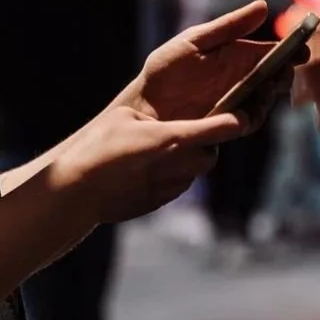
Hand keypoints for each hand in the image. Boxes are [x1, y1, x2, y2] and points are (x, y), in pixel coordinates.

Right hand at [58, 105, 243, 222]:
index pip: (218, 130)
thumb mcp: (126, 117)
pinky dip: (172, 177)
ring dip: (188, 163)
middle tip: (188, 135)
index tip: (242, 118)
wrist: (77, 191)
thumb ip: (155, 118)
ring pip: (193, 174)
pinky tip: (150, 170)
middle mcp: (175, 165)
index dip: (234, 122)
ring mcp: (167, 188)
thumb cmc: (98, 147)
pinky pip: (176, 187)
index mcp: (171, 139)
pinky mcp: (157, 203)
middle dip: (206, 146)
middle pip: (209, 156)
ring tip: (164, 152)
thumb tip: (169, 122)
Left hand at [118, 1, 292, 129]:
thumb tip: (263, 6)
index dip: (289, 51)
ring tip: (268, 88)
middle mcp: (241, 81)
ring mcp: (235, 105)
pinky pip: (246, 123)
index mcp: (237, 57)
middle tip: (285, 72)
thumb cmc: (165, 70)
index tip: (302, 49)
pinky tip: (248, 111)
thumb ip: (228, 26)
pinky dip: (252, 117)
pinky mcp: (226, 126)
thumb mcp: (195, 41)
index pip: (270, 53)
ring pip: (264, 101)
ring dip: (270, 95)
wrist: (143, 106)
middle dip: (284, 75)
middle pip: (274, 78)